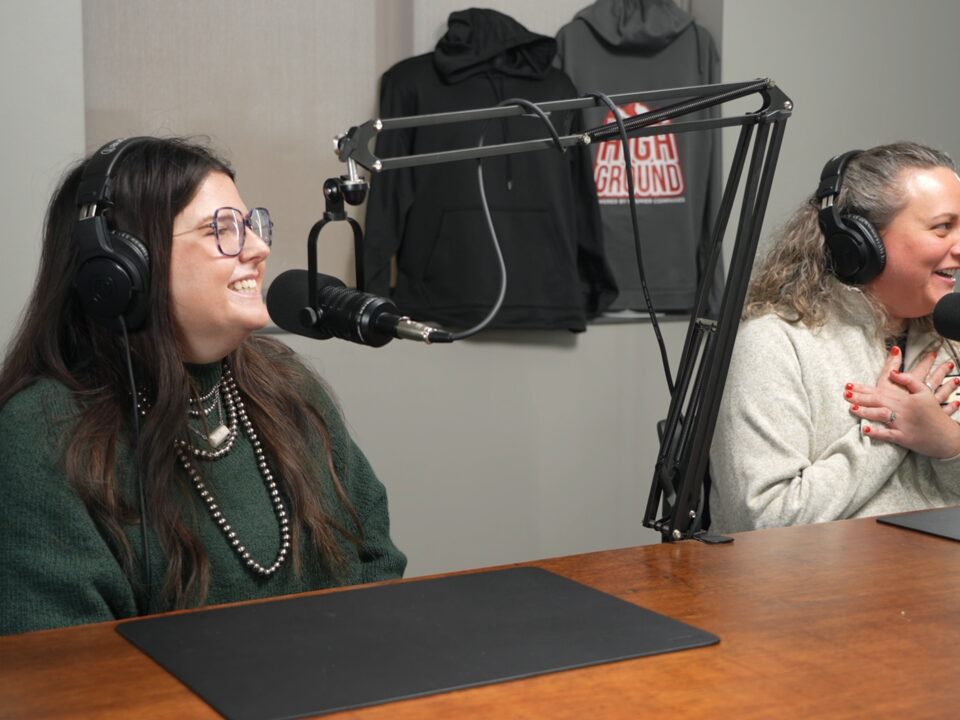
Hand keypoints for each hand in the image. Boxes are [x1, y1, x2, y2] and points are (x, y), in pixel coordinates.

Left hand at [844, 346, 959, 457]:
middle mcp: (903, 409)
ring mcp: (903, 424)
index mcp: (906, 398)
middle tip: (844, 394)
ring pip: (882, 416)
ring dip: (866, 412)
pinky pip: (889, 435)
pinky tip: (865, 429)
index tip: (848, 385)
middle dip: (860, 397)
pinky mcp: (904, 438)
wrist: (947, 436)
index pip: (881, 390)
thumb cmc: (934, 414)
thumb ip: (909, 381)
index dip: (863, 388)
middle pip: (878, 401)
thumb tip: (893, 373)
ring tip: (851, 408)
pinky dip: (877, 432)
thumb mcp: (925, 393)